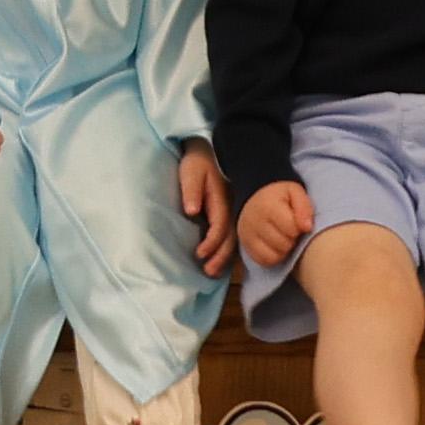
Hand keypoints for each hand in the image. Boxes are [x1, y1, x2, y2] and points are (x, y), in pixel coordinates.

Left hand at [175, 141, 230, 272]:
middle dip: (221, 256)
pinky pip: (230, 235)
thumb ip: (192, 191)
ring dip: (224, 257)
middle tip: (209, 272)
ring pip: (233, 239)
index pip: (220, 225)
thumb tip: (191, 211)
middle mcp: (230, 208)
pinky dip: (225, 251)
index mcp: (222, 199)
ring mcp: (231, 211)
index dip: (211, 242)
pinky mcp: (228, 213)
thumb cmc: (196, 163)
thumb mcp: (191, 172)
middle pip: (231, 237)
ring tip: (212, 273)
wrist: (205, 152)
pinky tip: (218, 261)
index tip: (199, 254)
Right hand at [236, 178, 315, 272]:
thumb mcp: (294, 192)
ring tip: (284, 236)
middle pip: (284, 244)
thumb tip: (307, 227)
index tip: (297, 221)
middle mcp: (254, 221)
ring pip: (275, 256)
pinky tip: (276, 245)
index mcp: (267, 205)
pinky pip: (266, 261)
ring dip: (285, 249)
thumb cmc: (280, 199)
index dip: (299, 227)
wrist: (255, 202)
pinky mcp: (246, 248)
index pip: (291, 228)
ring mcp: (247, 236)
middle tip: (290, 230)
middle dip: (292, 239)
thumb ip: (304, 206)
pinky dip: (275, 257)